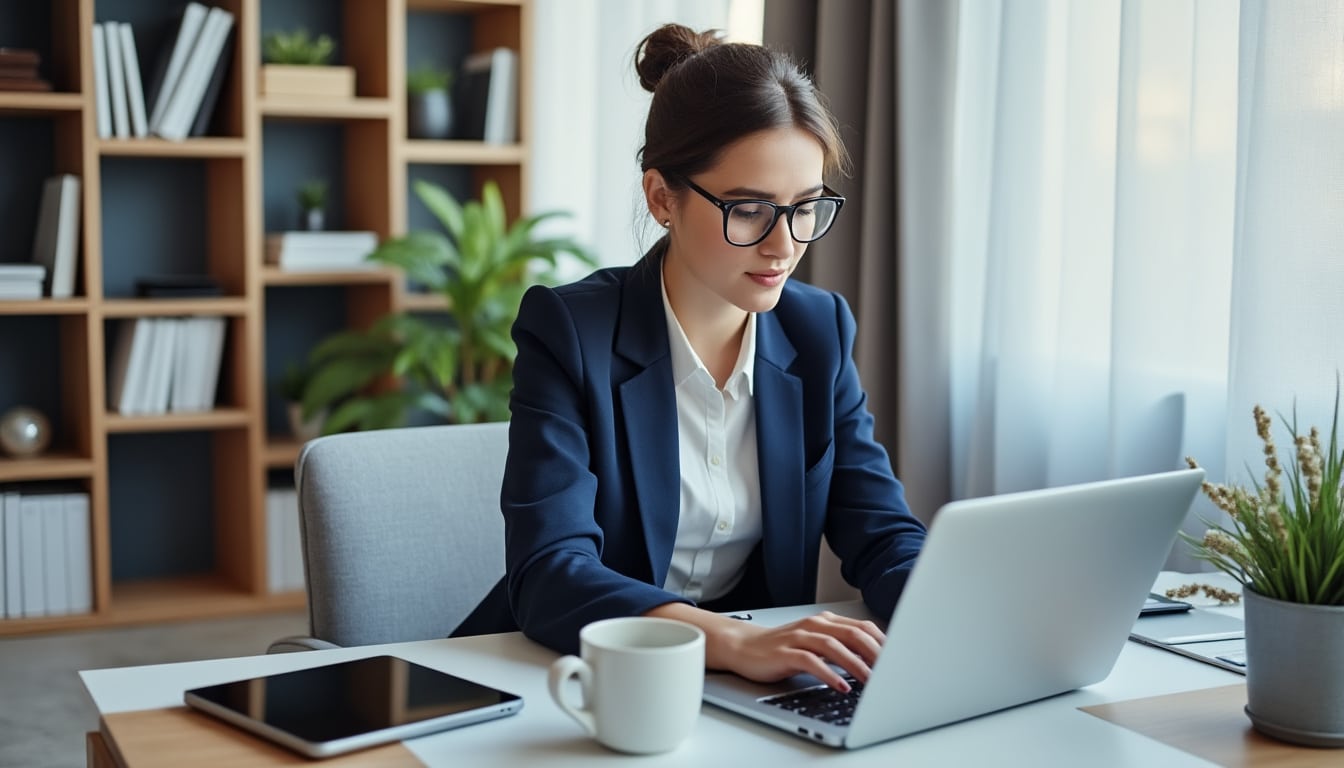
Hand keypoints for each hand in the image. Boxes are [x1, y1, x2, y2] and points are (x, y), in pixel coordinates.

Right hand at [646, 604, 884, 691]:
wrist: (743, 647)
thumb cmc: (781, 648)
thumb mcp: (814, 644)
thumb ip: (840, 647)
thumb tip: (874, 663)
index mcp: (826, 621)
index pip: (863, 627)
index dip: (884, 643)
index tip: (900, 660)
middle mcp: (815, 625)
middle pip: (854, 634)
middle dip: (877, 654)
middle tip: (893, 672)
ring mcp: (799, 637)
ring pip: (835, 646)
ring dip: (856, 664)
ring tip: (871, 682)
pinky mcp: (785, 652)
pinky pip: (811, 661)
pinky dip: (828, 673)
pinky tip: (840, 686)